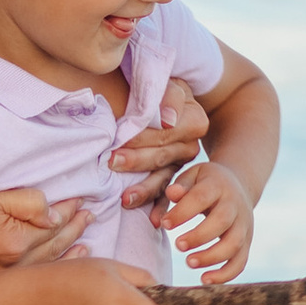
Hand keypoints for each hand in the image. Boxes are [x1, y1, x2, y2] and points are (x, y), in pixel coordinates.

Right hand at [0, 182, 91, 285]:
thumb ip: (23, 201)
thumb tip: (53, 213)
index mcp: (14, 243)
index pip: (54, 225)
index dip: (69, 210)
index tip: (81, 199)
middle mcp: (12, 268)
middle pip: (55, 245)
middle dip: (74, 227)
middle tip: (89, 214)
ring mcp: (2, 282)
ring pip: (47, 264)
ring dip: (69, 248)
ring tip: (85, 234)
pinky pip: (30, 278)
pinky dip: (53, 268)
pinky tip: (66, 261)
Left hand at [110, 75, 209, 215]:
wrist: (164, 100)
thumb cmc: (160, 89)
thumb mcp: (169, 83)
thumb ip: (169, 95)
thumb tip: (168, 119)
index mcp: (193, 121)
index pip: (165, 132)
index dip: (141, 135)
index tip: (119, 136)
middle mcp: (190, 146)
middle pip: (162, 156)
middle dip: (136, 160)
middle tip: (111, 161)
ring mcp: (181, 166)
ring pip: (163, 180)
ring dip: (145, 189)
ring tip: (126, 198)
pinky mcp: (173, 180)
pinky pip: (168, 196)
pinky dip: (160, 208)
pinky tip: (154, 221)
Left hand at [157, 160, 254, 283]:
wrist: (238, 185)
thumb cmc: (205, 183)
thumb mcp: (192, 176)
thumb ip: (180, 186)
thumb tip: (172, 193)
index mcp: (218, 185)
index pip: (201, 198)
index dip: (183, 212)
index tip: (165, 224)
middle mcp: (235, 205)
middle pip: (222, 221)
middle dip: (199, 236)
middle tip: (178, 246)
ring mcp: (244, 225)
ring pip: (234, 244)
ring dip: (212, 257)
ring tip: (189, 263)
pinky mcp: (246, 242)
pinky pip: (240, 261)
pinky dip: (225, 274)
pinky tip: (204, 279)